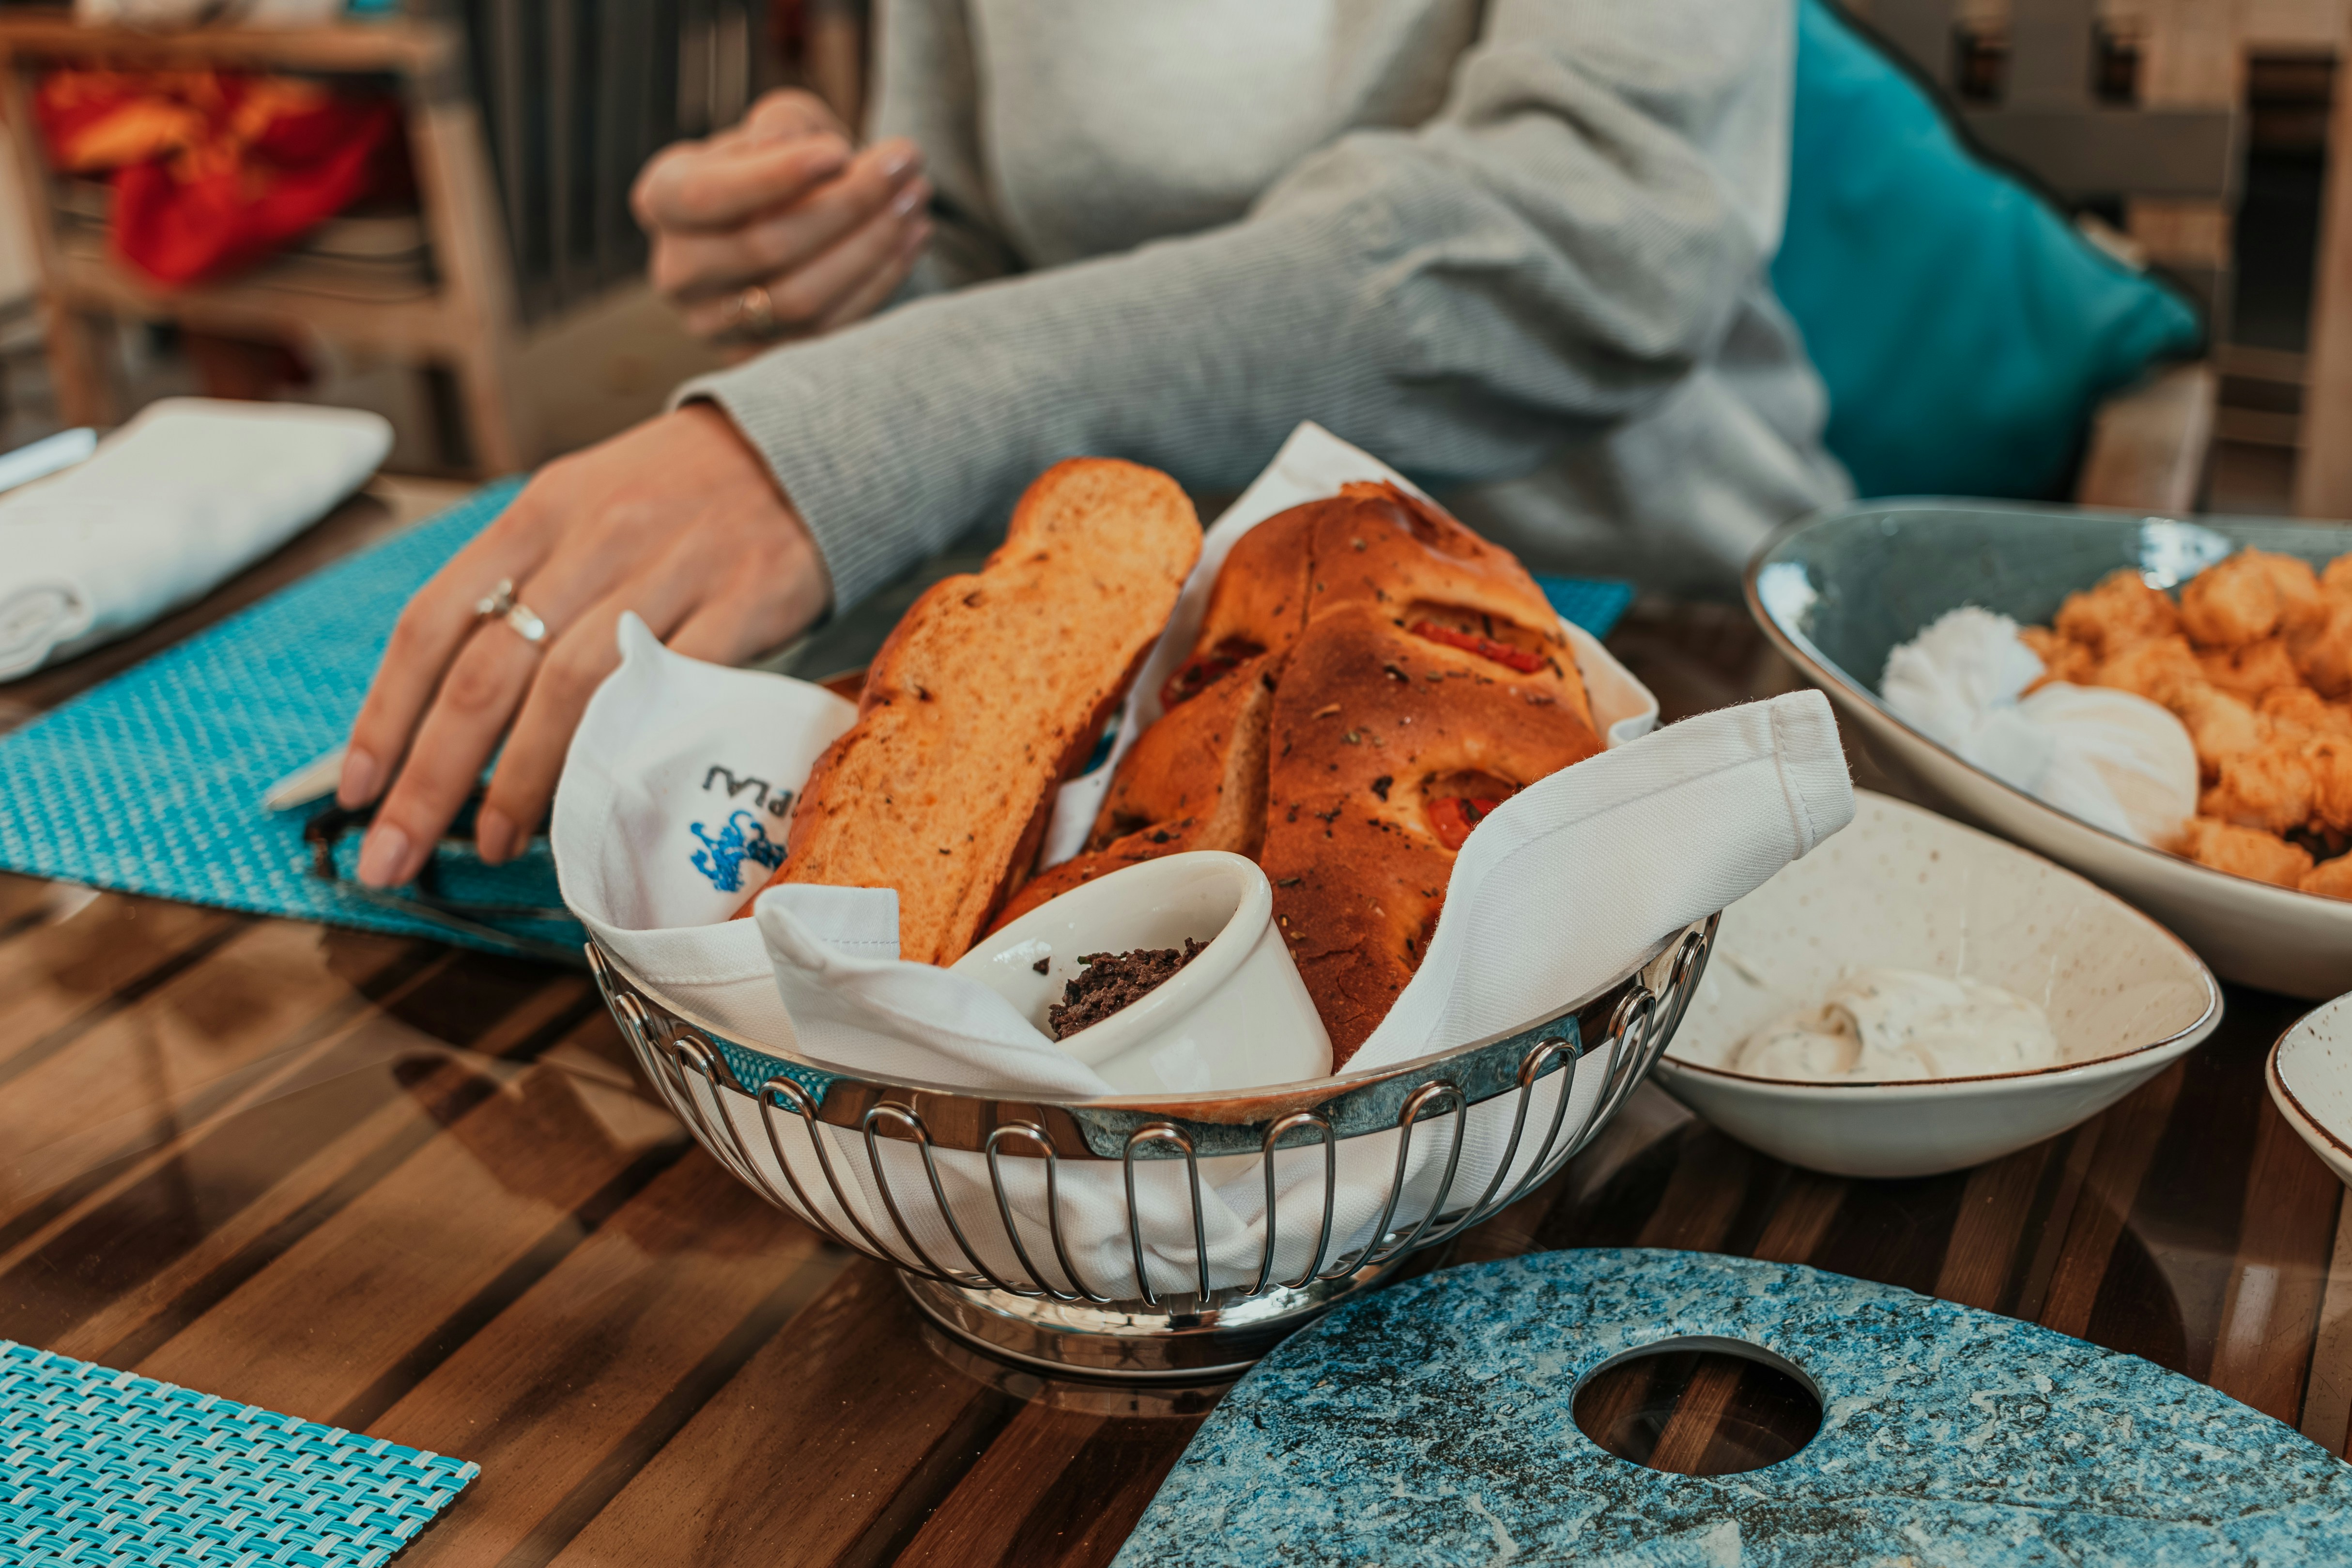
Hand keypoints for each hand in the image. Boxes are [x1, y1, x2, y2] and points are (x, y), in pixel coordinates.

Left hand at [339, 405, 830, 883]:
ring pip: (569, 690)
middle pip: (487, 672)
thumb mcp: (582, 511)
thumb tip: (451, 710)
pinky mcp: (743, 603)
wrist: (803, 452)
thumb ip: (524, 590)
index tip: (358, 791)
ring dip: (518, 781)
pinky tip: (592, 803)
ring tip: (491, 844)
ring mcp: (669, 572)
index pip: (434, 622)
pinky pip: (666, 692)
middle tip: (393, 854)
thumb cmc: (675, 498)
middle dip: (429, 776)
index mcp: (538, 513)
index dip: (386, 714)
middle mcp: (592, 539)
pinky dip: (620, 752)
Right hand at [632, 88, 931, 347]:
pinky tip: (912, 237)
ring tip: (916, 199)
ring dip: (872, 246)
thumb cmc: (780, 161)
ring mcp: (716, 326)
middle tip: (906, 162)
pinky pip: (827, 331)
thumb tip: (794, 148)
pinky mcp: (763, 363)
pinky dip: (878, 282)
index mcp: (661, 199)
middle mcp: (677, 271)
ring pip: (801, 298)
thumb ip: (783, 125)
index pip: (708, 196)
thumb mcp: (777, 124)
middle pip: (766, 247)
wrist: (788, 221)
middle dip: (849, 203)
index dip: (775, 176)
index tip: (840, 149)